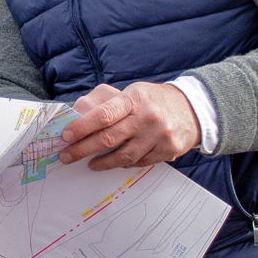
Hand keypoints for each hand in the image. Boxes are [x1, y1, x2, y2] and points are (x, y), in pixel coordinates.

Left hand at [58, 81, 200, 169]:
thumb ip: (105, 103)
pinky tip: (115, 162)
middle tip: (67, 156)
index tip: (65, 136)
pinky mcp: (167, 151)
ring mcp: (158, 136)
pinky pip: (139, 163)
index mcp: (134, 99)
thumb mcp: (132, 93)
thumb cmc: (152, 101)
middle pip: (109, 138)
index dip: (82, 127)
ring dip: (102, 162)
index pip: (103, 115)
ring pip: (123, 156)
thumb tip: (76, 116)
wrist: (192, 109)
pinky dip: (123, 164)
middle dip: (82, 149)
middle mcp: (147, 118)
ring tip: (90, 163)